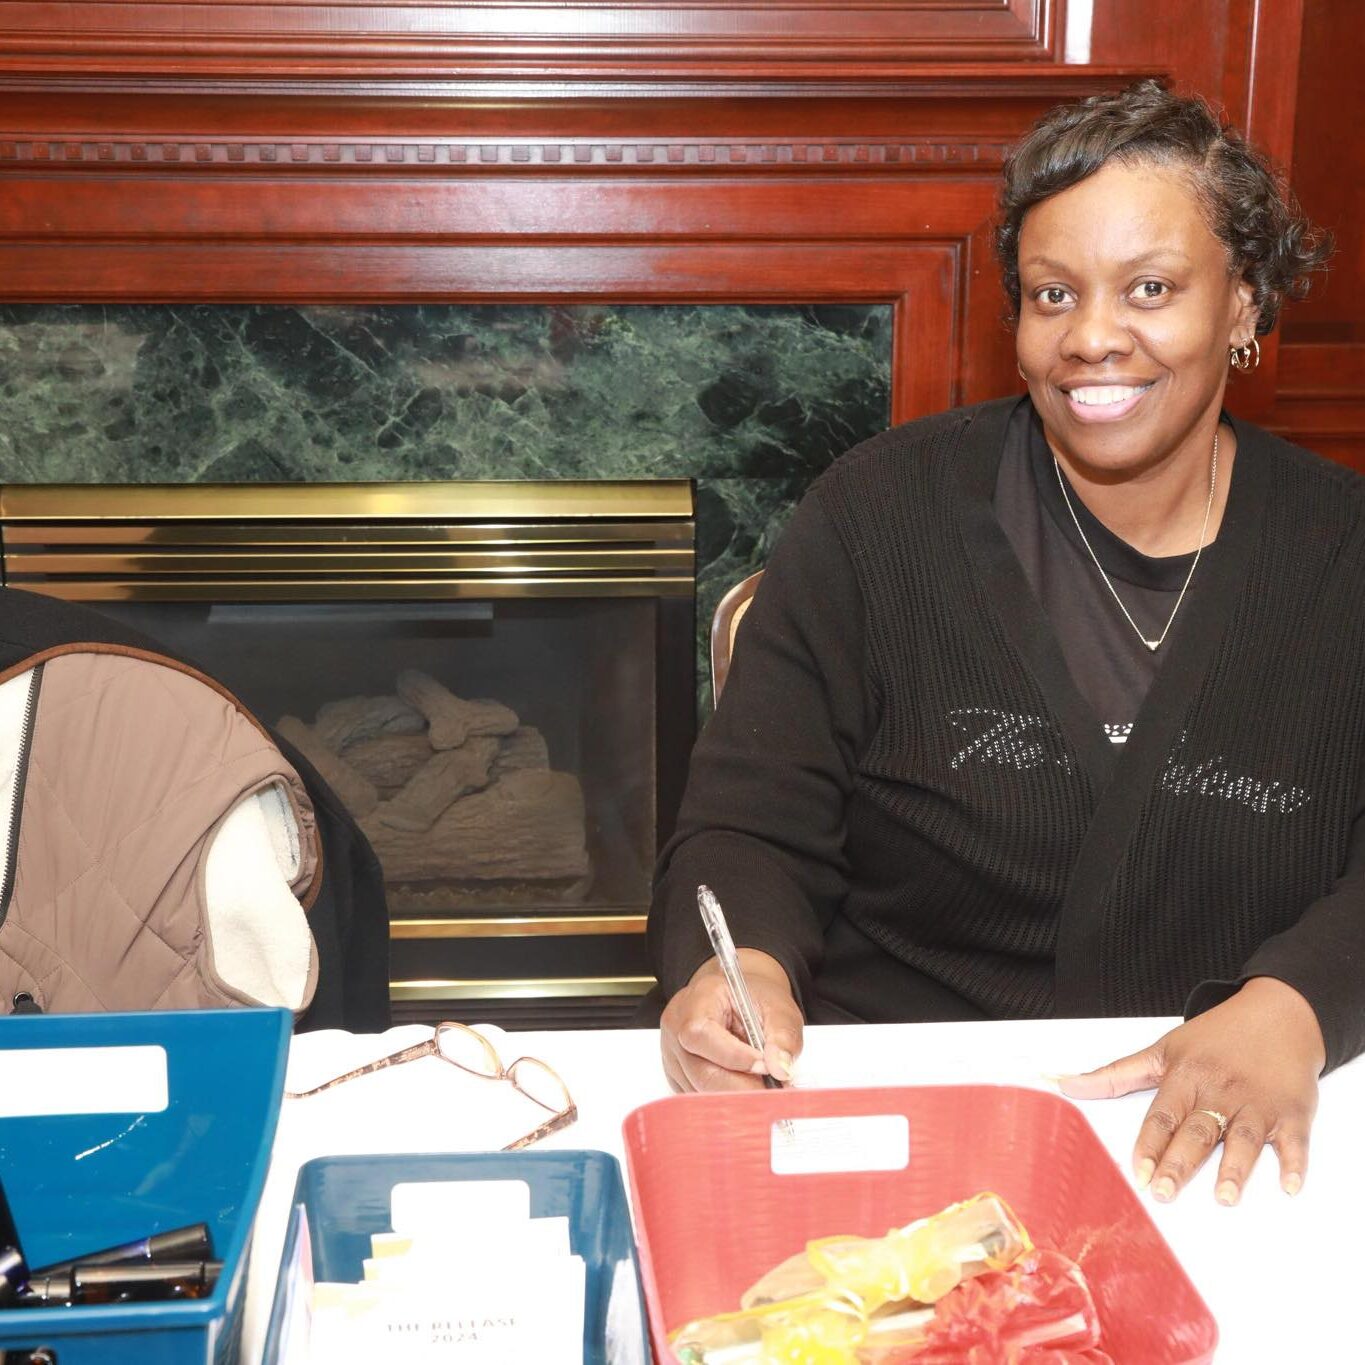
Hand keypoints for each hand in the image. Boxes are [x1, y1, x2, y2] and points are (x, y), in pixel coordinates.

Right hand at [660, 949, 803, 1091]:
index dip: (734, 1057)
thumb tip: (779, 1068)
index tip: (766, 1067)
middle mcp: (676, 1025)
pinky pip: (697, 1095)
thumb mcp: (779, 1007)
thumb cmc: (755, 1001)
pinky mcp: (675, 1074)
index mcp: (699, 998)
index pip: (702, 1033)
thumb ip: (784, 1035)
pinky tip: (743, 1087)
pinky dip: (723, 1099)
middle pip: (700, 1070)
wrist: (739, 1001)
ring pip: (699, 1089)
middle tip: (772, 1092)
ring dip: (734, 1096)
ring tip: (761, 1087)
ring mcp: (671, 1052)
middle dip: (740, 1087)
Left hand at [1056, 977, 1324, 1204]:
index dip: (1148, 1144)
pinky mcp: (1293, 1112)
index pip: (1162, 1115)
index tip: (1137, 1173)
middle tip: (1164, 1192)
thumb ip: (1115, 1074)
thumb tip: (1064, 1084)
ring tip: (1224, 1196)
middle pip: (1198, 1130)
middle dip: (1180, 1162)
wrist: (1278, 1015)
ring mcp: (1258, 1102)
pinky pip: (1295, 1142)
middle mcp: (1220, 1090)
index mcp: (1187, 1076)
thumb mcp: (1163, 1050)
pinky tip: (1288, 1185)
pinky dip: (1294, 1164)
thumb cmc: (1215, 1038)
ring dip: (1236, 1167)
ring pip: (1245, 1138)